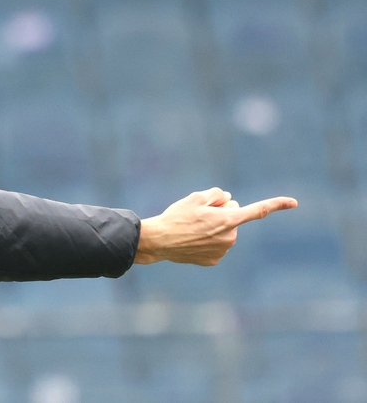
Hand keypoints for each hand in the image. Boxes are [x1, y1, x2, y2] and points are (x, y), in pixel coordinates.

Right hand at [133, 187, 297, 265]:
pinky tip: (191, 241)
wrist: (160, 241)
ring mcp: (223, 251)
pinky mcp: (214, 260)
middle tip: (198, 214)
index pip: (257, 210)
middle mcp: (231, 237)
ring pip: (224, 232)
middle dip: (221, 213)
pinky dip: (207, 241)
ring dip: (213, 227)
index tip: (294, 202)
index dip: (276, 204)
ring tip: (191, 228)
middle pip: (233, 218)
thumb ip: (217, 194)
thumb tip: (229, 200)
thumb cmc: (177, 217)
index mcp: (229, 220)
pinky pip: (216, 245)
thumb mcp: (195, 197)